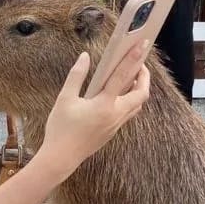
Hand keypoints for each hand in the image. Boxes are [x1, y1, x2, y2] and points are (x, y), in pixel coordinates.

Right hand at [39, 42, 150, 178]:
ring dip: (138, 90)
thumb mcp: (64, 98)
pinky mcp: (112, 132)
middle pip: (141, 94)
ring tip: (132, 77)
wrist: (61, 158)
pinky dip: (129, 100)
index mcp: (104, 105)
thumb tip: (85, 57)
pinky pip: (128, 113)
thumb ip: (76, 76)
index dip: (133, 58)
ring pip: (137, 105)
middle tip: (139, 63)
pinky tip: (119, 95)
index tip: (142, 44)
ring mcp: (116, 125)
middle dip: (144, 77)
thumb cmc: (60, 129)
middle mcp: (115, 115)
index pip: (123, 76)